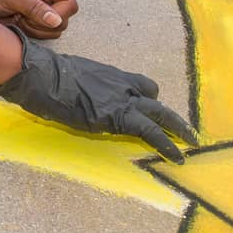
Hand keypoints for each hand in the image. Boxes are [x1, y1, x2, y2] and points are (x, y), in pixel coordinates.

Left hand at [0, 0, 78, 38]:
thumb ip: (35, 8)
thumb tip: (56, 20)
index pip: (70, 3)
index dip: (58, 15)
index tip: (36, 17)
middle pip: (65, 19)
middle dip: (43, 24)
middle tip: (22, 17)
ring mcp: (45, 7)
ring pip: (56, 29)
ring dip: (37, 29)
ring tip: (19, 18)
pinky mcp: (38, 19)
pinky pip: (46, 34)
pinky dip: (33, 33)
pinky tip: (19, 23)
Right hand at [0, 25, 198, 162]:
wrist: (41, 75)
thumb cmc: (45, 76)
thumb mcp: (70, 76)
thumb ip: (81, 85)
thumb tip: (72, 93)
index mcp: (109, 74)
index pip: (139, 85)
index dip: (146, 98)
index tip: (150, 109)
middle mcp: (120, 83)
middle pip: (153, 96)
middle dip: (171, 116)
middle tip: (186, 130)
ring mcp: (121, 98)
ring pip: (160, 113)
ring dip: (177, 129)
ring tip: (190, 145)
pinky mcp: (118, 117)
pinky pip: (151, 131)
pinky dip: (167, 144)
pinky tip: (176, 157)